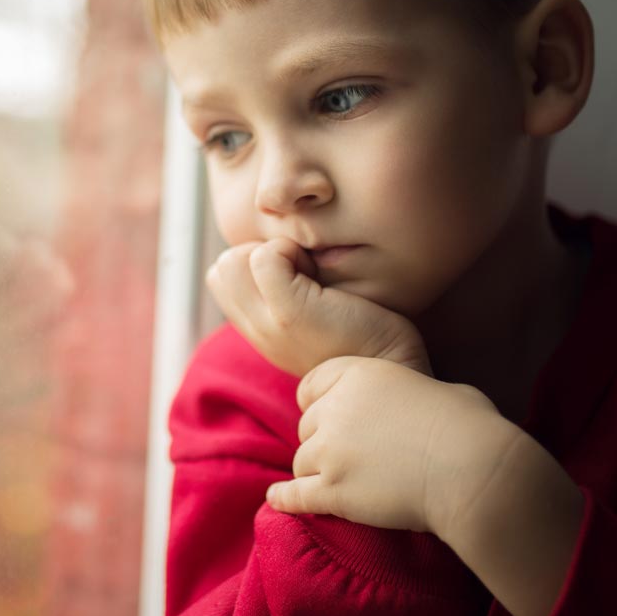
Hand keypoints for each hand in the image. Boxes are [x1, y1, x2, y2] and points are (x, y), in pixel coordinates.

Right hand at [204, 237, 430, 377]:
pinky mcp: (290, 314)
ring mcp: (269, 325)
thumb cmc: (368, 334)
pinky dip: (291, 250)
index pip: (221, 277)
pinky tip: (321, 272)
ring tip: (311, 272)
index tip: (297, 272)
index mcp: (260, 331)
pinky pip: (264, 257)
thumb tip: (281, 251)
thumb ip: (288, 292)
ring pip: (234, 259)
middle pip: (222, 267)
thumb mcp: (315, 315)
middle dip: (260, 253)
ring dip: (274, 251)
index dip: (255, 261)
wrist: (394, 366)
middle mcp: (257, 332)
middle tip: (305, 270)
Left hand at [265, 355, 510, 535]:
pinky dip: (285, 498)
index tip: (331, 417)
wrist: (470, 466)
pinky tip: (276, 500)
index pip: (312, 385)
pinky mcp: (332, 491)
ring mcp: (329, 451)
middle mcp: (335, 408)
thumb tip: (424, 402)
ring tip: (336, 484)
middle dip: (322, 441)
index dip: (320, 403)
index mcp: (358, 372)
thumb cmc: (467, 423)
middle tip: (348, 458)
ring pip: (301, 462)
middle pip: (306, 427)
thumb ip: (407, 390)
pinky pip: (294, 495)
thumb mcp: (434, 386)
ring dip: (315, 473)